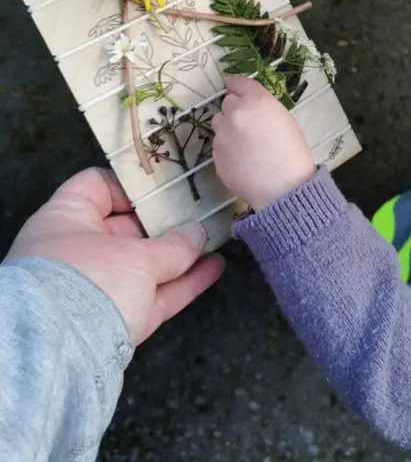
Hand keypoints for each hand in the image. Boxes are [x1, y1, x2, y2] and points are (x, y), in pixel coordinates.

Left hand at [3, 168, 223, 345]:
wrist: (62, 359)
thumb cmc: (91, 282)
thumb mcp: (137, 257)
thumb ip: (174, 246)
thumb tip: (198, 235)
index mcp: (65, 220)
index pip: (95, 186)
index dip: (130, 184)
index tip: (165, 186)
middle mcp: (74, 253)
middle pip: (125, 229)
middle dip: (165, 223)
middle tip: (200, 213)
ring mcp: (94, 290)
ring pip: (143, 267)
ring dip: (179, 255)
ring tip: (216, 239)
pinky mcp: (113, 324)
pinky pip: (151, 297)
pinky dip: (180, 284)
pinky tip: (213, 269)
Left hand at [212, 76, 315, 211]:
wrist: (283, 188)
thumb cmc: (292, 153)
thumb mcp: (284, 119)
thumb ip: (263, 108)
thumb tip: (250, 108)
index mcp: (256, 101)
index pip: (237, 83)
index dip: (237, 87)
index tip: (236, 90)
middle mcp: (235, 113)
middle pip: (226, 103)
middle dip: (235, 110)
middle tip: (247, 125)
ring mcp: (222, 134)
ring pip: (219, 124)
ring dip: (228, 128)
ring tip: (244, 145)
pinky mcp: (215, 154)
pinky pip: (219, 145)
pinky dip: (227, 149)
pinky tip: (242, 161)